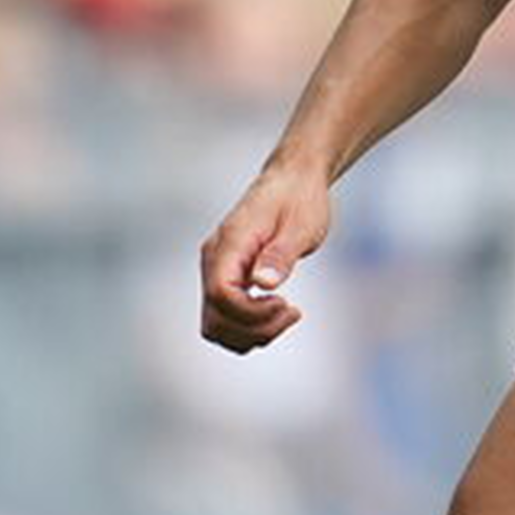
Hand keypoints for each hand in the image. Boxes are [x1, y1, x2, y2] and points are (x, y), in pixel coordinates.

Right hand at [199, 159, 332, 352]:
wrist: (293, 181)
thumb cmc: (300, 199)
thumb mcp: (300, 226)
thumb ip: (280, 255)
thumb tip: (263, 283)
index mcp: (229, 244)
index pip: (220, 294)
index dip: (251, 312)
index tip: (286, 303)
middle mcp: (214, 260)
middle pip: (215, 319)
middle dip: (255, 329)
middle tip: (293, 312)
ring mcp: (217, 270)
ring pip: (216, 325)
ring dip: (251, 333)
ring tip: (288, 313)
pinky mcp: (226, 277)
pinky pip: (225, 316)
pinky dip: (248, 326)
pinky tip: (276, 311)